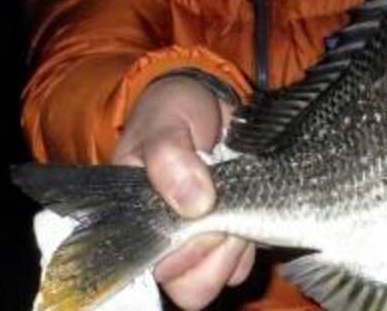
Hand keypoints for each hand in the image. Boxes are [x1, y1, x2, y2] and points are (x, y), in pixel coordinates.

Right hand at [112, 74, 255, 309]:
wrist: (208, 99)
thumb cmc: (173, 111)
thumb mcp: (163, 122)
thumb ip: (169, 158)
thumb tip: (195, 206)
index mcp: (134, 220)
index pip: (152, 267)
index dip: (182, 251)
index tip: (200, 210)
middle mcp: (164, 242)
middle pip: (189, 286)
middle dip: (214, 250)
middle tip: (224, 200)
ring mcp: (199, 243)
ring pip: (220, 279)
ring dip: (235, 245)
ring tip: (237, 197)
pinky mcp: (231, 238)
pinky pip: (243, 265)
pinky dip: (252, 240)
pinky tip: (248, 202)